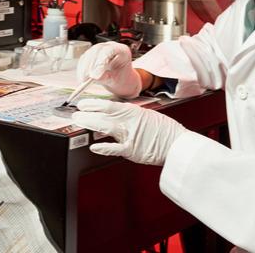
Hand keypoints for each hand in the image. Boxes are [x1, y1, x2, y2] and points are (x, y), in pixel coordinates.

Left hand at [71, 98, 185, 165]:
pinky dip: (104, 148)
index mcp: (134, 112)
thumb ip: (130, 116)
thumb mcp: (147, 116)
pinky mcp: (133, 151)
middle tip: (75, 114)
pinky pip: (115, 148)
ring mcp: (131, 136)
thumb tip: (114, 116)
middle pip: (104, 115)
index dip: (94, 104)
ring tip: (79, 122)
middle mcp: (130, 121)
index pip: (109, 105)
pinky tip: (93, 147)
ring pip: (106, 127)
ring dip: (91, 124)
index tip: (83, 103)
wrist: (179, 145)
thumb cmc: (165, 132)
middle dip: (87, 114)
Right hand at [76, 42, 142, 97]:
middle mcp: (110, 46)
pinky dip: (81, 69)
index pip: (110, 50)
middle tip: (87, 78)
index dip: (101, 61)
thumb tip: (95, 76)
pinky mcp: (91, 54)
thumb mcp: (116, 81)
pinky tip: (82, 78)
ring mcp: (100, 49)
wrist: (120, 79)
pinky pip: (84, 59)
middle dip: (91, 65)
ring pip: (88, 54)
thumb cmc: (121, 79)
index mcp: (122, 50)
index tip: (95, 75)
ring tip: (84, 80)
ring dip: (84, 68)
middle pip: (97, 50)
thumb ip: (107, 78)